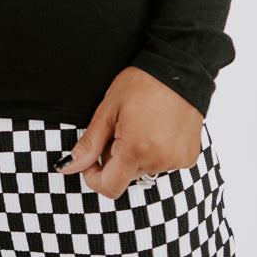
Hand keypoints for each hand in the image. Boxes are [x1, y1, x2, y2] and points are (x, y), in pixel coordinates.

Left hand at [58, 66, 203, 200]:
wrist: (178, 69)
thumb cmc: (142, 83)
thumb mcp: (108, 110)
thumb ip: (89, 144)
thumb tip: (68, 166)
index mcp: (136, 150)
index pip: (109, 187)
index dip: (94, 177)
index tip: (92, 159)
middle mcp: (159, 161)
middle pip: (126, 177)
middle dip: (116, 159)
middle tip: (119, 129)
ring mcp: (177, 160)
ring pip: (144, 170)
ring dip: (136, 155)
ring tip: (140, 126)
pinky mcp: (188, 157)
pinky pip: (163, 164)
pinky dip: (155, 153)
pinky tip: (156, 129)